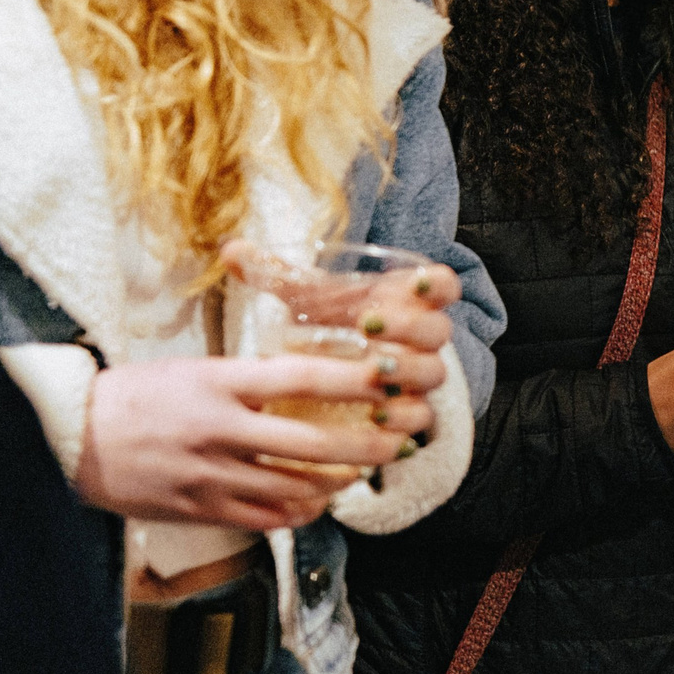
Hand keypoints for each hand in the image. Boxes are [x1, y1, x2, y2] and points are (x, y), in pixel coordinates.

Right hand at [77, 353, 413, 529]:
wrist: (69, 435)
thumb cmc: (134, 395)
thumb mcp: (193, 370)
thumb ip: (246, 380)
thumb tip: (302, 381)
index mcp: (220, 384)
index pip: (302, 376)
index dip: (354, 379)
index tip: (390, 377)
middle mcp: (220, 429)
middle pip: (311, 441)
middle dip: (364, 445)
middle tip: (395, 442)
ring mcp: (209, 474)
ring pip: (293, 487)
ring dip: (334, 484)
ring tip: (358, 475)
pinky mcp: (196, 509)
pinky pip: (261, 518)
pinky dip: (295, 513)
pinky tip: (312, 504)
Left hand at [222, 241, 455, 426]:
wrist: (337, 371)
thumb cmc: (328, 324)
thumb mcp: (309, 300)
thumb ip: (278, 275)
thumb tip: (230, 251)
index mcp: (407, 301)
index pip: (442, 286)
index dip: (435, 284)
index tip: (413, 281)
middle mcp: (422, 338)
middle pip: (437, 331)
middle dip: (408, 328)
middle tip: (367, 324)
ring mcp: (419, 376)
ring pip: (432, 375)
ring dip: (406, 375)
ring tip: (373, 376)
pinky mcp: (409, 412)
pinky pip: (420, 419)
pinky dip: (402, 421)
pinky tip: (377, 421)